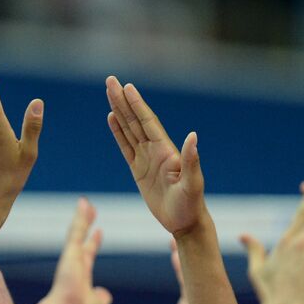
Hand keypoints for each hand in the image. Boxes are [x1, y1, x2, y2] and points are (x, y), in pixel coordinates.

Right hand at [25, 197, 113, 303]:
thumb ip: (101, 299)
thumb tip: (105, 295)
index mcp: (81, 277)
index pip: (88, 255)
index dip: (93, 243)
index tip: (99, 232)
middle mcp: (75, 264)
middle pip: (82, 238)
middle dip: (86, 223)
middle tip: (90, 209)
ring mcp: (72, 257)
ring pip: (78, 231)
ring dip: (83, 216)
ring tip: (86, 201)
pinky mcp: (71, 251)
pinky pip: (77, 229)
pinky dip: (81, 217)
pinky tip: (85, 203)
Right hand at [106, 77, 204, 234]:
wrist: (185, 222)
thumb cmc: (191, 204)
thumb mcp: (193, 183)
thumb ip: (191, 160)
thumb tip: (193, 136)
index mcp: (166, 150)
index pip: (148, 122)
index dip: (137, 104)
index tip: (127, 87)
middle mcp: (155, 150)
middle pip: (135, 120)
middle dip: (123, 100)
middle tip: (110, 80)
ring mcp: (146, 159)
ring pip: (129, 129)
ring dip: (119, 111)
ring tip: (109, 93)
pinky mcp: (138, 170)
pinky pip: (125, 147)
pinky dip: (118, 132)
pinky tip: (112, 118)